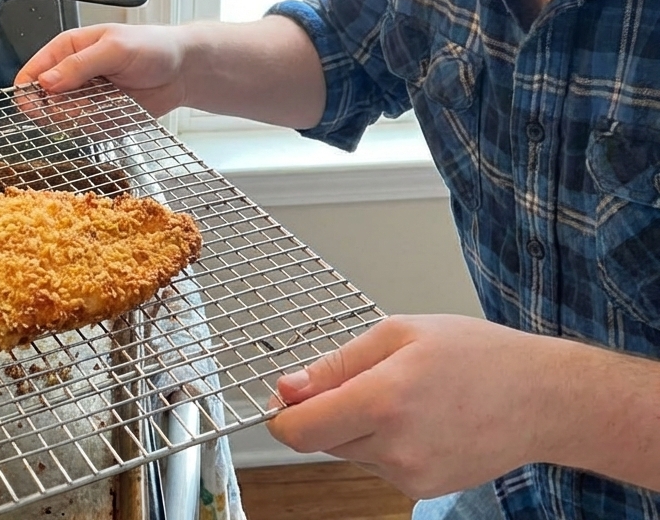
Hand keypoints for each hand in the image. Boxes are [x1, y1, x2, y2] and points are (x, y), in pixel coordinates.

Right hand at [14, 23, 188, 116]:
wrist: (181, 70)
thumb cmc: (152, 47)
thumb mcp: (115, 48)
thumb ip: (80, 64)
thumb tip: (47, 80)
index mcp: (66, 49)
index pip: (31, 74)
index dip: (29, 93)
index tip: (39, 105)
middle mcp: (70, 75)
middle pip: (42, 104)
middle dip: (62, 110)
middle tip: (89, 103)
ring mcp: (82, 98)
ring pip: (63, 121)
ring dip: (85, 118)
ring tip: (111, 101)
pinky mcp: (96, 117)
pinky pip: (85, 131)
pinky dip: (100, 127)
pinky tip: (118, 111)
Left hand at [267, 314, 551, 499]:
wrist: (540, 398)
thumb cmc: (476, 355)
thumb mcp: (398, 333)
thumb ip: (336, 363)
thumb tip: (289, 387)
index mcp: (383, 400)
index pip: (301, 429)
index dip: (282, 414)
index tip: (284, 396)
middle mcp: (394, 447)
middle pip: (322, 438)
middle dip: (327, 408)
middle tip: (366, 374)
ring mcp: (410, 475)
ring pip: (349, 449)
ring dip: (356, 423)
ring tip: (402, 391)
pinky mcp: (423, 488)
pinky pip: (378, 463)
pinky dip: (382, 440)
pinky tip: (417, 415)